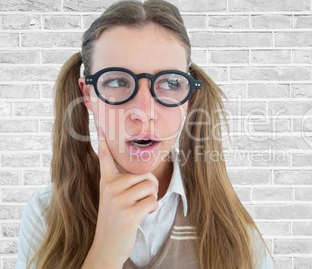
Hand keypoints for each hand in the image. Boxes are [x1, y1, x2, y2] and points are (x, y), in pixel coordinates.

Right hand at [82, 125, 158, 267]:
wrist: (107, 247)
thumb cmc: (115, 220)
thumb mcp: (112, 198)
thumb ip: (122, 183)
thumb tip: (145, 175)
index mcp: (106, 181)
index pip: (105, 157)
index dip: (104, 139)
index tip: (101, 123)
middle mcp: (110, 187)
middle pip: (145, 175)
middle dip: (151, 188)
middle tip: (141, 200)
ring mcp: (117, 200)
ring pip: (151, 186)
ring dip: (152, 199)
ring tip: (140, 208)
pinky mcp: (128, 212)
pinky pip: (152, 201)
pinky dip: (152, 209)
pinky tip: (141, 215)